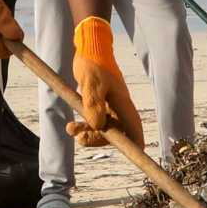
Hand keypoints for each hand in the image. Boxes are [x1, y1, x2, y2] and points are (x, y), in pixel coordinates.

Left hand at [69, 17, 144, 148]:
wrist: (88, 50)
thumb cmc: (92, 65)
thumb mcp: (91, 84)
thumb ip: (93, 105)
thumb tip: (97, 126)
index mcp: (123, 104)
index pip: (134, 130)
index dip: (136, 145)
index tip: (134, 156)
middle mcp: (119, 109)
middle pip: (116, 136)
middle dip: (98, 140)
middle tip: (79, 136)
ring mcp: (109, 108)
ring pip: (102, 131)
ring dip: (87, 134)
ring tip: (70, 128)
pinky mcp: (99, 106)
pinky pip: (93, 123)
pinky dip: (83, 126)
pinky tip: (71, 125)